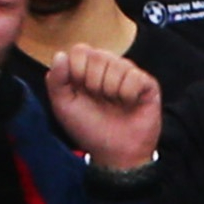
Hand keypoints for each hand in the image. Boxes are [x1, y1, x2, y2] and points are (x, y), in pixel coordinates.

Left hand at [48, 41, 164, 176]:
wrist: (115, 153)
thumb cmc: (89, 129)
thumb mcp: (63, 106)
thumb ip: (56, 80)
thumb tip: (61, 54)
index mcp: (87, 69)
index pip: (80, 50)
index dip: (78, 70)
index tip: (80, 90)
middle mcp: (108, 67)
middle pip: (98, 55)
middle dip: (94, 82)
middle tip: (100, 100)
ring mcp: (129, 74)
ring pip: (118, 64)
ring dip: (111, 90)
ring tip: (115, 103)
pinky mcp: (147, 84)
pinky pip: (135, 77)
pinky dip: (128, 94)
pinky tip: (129, 104)